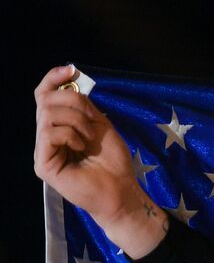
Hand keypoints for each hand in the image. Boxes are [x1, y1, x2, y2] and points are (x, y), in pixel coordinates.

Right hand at [33, 64, 167, 257]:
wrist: (122, 191)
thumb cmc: (114, 162)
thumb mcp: (100, 125)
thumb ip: (83, 105)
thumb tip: (70, 81)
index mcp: (58, 126)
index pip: (44, 96)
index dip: (54, 79)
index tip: (72, 71)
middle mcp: (46, 137)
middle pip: (45, 101)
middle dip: (73, 104)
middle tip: (92, 122)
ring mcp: (42, 150)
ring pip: (48, 115)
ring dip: (76, 121)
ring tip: (89, 139)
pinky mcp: (42, 164)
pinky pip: (49, 133)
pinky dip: (70, 134)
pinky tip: (81, 147)